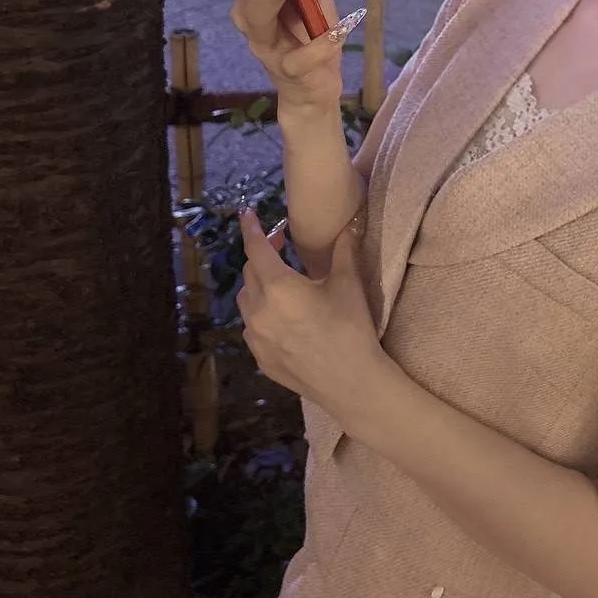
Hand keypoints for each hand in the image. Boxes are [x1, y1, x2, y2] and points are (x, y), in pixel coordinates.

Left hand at [236, 210, 385, 430]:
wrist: (351, 383)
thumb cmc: (350, 328)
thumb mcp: (348, 284)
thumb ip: (343, 251)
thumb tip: (348, 226)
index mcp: (278, 287)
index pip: (256, 250)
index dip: (251, 229)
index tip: (246, 214)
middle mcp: (258, 311)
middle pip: (250, 274)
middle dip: (261, 256)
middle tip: (281, 248)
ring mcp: (256, 338)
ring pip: (246, 302)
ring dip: (258, 286)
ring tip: (280, 285)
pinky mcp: (260, 359)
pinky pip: (252, 328)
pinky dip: (261, 315)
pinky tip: (283, 320)